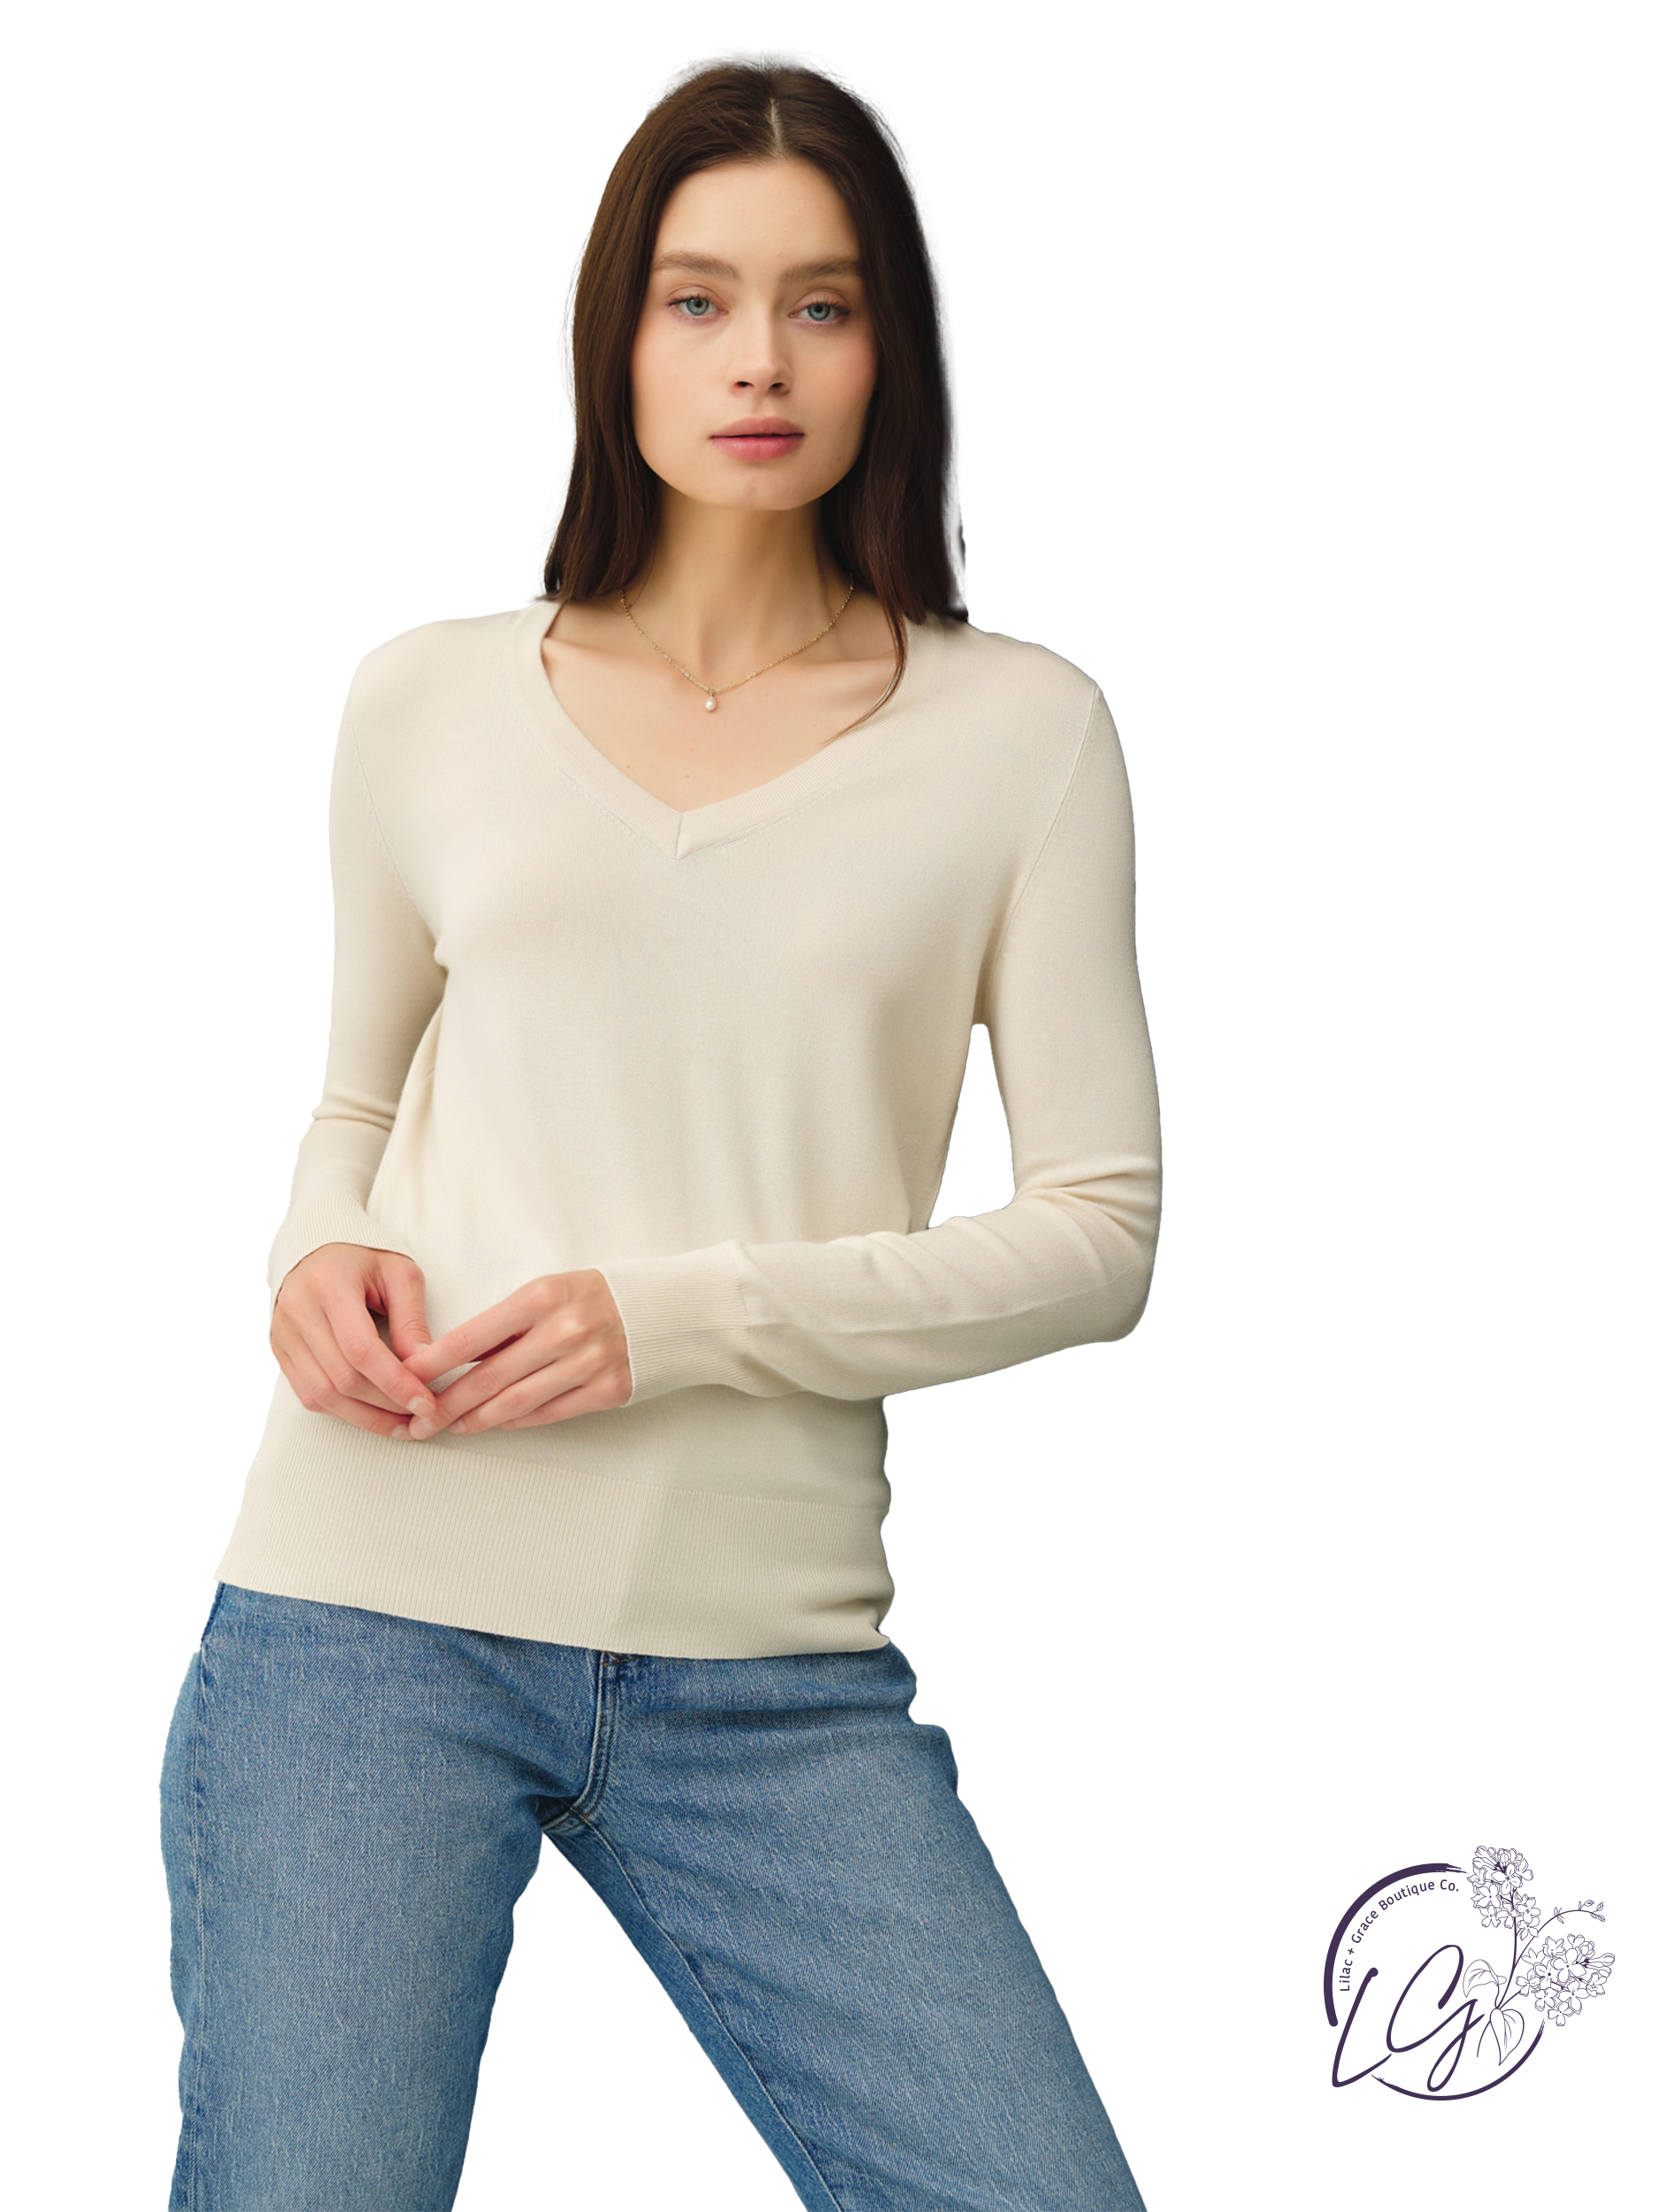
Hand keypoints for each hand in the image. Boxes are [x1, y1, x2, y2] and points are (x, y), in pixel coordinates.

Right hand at [271, 1243, 440, 1436]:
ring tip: (402, 1426)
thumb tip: (424, 1371)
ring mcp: (283, 1332)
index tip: (427, 1404)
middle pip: (342, 1378)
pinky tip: (372, 1414)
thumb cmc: (366, 1257)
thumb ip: (412, 1321)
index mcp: (329, 1283)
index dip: (395, 1384)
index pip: (361, 1349)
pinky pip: (308, 1394)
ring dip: (366, 1418)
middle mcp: (298, 1310)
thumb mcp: (400, 1275)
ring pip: (322, 1394)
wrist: (318, 1248)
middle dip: (386, 1406)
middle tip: (422, 1420)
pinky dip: (343, 1411)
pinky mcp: (279, 1349)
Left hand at [403, 1270, 631, 1438]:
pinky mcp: (608, 1390)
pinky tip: (498, 1423)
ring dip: (477, 1419)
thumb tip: (460, 1357)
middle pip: (487, 1377)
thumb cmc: (605, 1296)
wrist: (674, 1309)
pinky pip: (550, 1413)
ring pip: (515, 1402)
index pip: (471, 1336)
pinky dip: (519, 1421)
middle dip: (446, 1403)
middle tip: (419, 1419)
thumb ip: (511, 1322)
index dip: (433, 1364)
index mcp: (543, 1296)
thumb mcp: (555, 1289)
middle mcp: (564, 1330)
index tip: (405, 1377)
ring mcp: (588, 1363)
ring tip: (452, 1426)